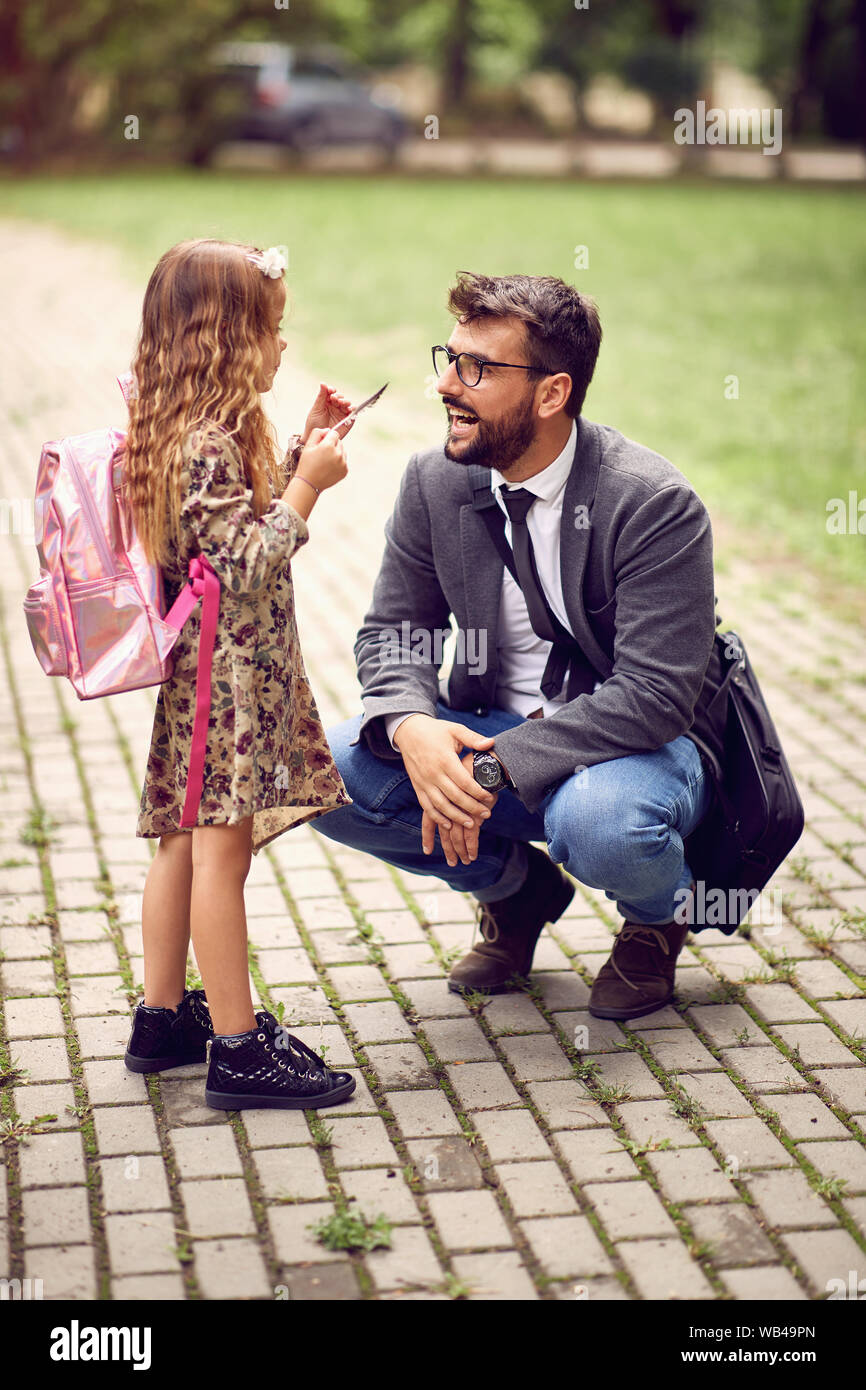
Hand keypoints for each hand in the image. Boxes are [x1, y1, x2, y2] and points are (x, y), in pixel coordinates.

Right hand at [295, 427, 347, 491]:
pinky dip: (338, 462)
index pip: (334, 433)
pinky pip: (344, 461)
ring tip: (325, 461)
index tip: (321, 444)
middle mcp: (338, 454)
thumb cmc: (307, 464)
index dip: (327, 437)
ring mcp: (343, 463)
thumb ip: (317, 433)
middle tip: (322, 454)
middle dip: (332, 445)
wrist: (309, 484)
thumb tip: (328, 430)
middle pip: (339, 442)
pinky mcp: (345, 471)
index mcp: (329, 446)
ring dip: (336, 453)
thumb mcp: (308, 446)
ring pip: (343, 451)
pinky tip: (329, 467)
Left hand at [302, 383, 352, 441]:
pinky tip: (350, 408)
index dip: (332, 390)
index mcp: (327, 402)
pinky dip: (353, 410)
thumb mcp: (316, 409)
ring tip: (341, 403)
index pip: (332, 392)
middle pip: (341, 397)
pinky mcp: (348, 421)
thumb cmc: (314, 424)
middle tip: (334, 399)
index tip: (330, 390)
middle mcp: (336, 406)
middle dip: (339, 396)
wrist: (317, 438)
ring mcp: (342, 413)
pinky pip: (353, 414)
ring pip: (347, 404)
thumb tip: (323, 383)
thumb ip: (321, 396)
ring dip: (345, 402)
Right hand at [393, 715, 497, 867]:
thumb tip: (490, 743)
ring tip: (470, 824)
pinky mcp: (417, 786)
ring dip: (456, 817)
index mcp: (445, 759)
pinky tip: (448, 825)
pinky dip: (437, 817)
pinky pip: (427, 806)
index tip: (490, 798)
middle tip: (486, 814)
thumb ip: (473, 738)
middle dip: (472, 808)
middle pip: (455, 796)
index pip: (464, 782)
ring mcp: (424, 782)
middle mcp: (433, 773)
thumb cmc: (435, 731)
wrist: (408, 731)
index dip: (478, 792)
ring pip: (441, 805)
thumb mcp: (455, 729)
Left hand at [433, 749, 501, 865]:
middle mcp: (447, 804)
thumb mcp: (457, 775)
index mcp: (439, 795)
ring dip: (460, 849)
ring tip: (466, 861)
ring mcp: (460, 809)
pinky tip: (472, 854)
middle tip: (453, 863)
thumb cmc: (471, 765)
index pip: (430, 818)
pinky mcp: (473, 810)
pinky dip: (471, 844)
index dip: (428, 835)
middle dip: (449, 848)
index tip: (427, 850)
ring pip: (456, 835)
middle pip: (444, 831)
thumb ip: (453, 793)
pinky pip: (471, 832)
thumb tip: (447, 808)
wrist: (485, 758)